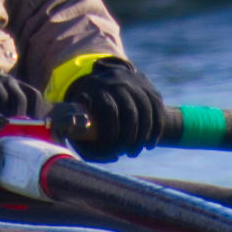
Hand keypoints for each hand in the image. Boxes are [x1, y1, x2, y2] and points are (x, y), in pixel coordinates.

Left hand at [50, 55, 177, 158]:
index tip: (112, 149)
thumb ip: (79, 134)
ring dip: (146, 134)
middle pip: (131, 111)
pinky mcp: (148, 86)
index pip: (109, 110)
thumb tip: (105, 153)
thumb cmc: (85, 108)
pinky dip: (157, 127)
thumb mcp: (74, 115)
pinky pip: (157, 108)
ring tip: (139, 150)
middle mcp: (117, 80)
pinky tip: (150, 142)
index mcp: (96, 86)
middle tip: (129, 153)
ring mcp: (135, 81)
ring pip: (147, 109)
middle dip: (131, 137)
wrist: (100, 78)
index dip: (112, 132)